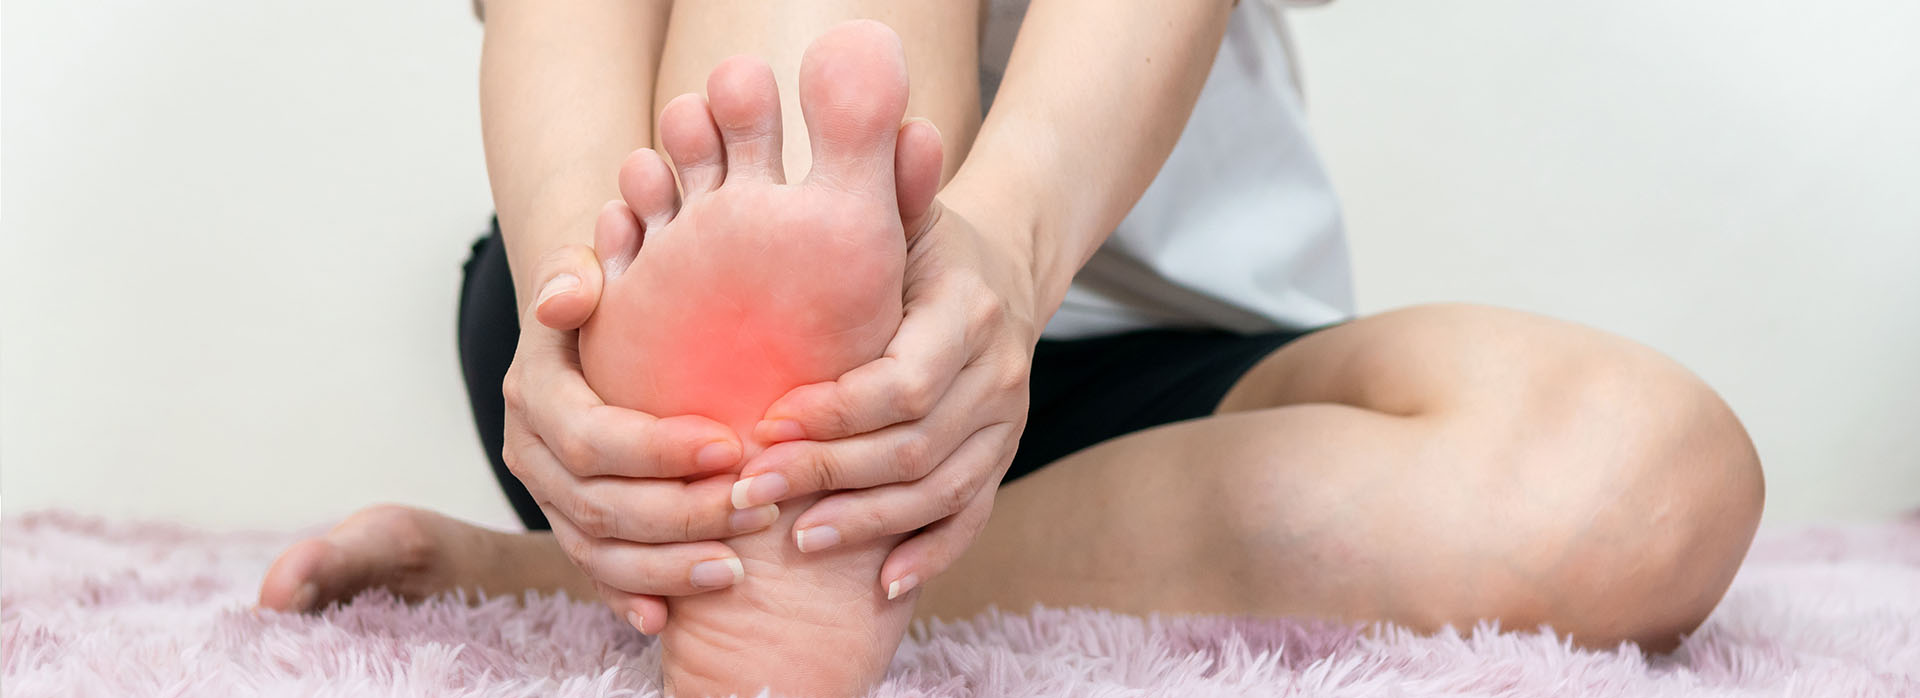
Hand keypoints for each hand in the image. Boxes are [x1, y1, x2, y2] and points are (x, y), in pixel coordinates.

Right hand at [498, 205, 777, 632]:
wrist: (605, 325)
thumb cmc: (621, 293)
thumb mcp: (598, 267)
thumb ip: (579, 271)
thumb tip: (565, 297)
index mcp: (536, 388)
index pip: (592, 435)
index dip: (659, 451)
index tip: (731, 447)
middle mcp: (531, 448)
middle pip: (599, 503)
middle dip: (681, 514)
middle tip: (756, 509)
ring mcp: (547, 495)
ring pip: (597, 548)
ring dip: (667, 565)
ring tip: (736, 568)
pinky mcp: (570, 526)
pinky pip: (596, 573)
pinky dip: (632, 595)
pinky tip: (670, 616)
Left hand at [732, 193, 1037, 598]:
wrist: (1005, 265)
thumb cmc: (922, 239)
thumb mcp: (902, 208)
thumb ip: (878, 189)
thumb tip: (886, 135)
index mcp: (968, 312)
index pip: (903, 383)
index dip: (833, 415)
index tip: (762, 427)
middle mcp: (999, 372)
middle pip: (913, 447)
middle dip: (827, 476)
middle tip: (749, 493)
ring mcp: (1006, 422)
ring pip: (938, 491)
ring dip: (864, 523)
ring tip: (793, 541)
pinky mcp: (1002, 457)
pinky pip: (970, 517)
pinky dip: (927, 553)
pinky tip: (876, 585)